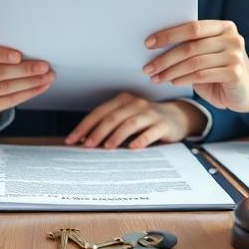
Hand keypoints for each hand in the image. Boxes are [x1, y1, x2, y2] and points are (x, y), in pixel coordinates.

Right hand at [0, 37, 52, 127]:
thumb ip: (1, 49)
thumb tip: (31, 49)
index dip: (1, 54)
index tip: (20, 56)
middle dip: (24, 70)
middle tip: (44, 66)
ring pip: (4, 88)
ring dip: (30, 83)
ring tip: (47, 77)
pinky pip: (8, 101)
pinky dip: (27, 93)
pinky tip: (40, 87)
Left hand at [66, 94, 204, 149]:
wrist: (176, 117)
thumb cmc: (145, 120)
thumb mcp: (127, 118)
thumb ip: (109, 126)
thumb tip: (84, 141)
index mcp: (123, 100)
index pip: (99, 112)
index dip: (84, 126)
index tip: (72, 139)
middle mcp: (135, 104)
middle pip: (113, 118)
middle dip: (97, 132)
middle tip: (87, 146)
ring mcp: (150, 113)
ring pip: (130, 123)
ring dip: (116, 135)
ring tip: (106, 147)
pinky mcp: (163, 124)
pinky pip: (151, 132)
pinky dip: (141, 140)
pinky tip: (133, 148)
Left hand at [143, 20, 248, 111]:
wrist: (247, 91)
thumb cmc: (220, 71)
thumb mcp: (206, 54)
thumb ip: (191, 46)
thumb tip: (155, 46)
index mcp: (224, 27)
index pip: (192, 27)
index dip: (168, 35)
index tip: (148, 44)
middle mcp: (232, 38)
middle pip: (191, 46)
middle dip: (165, 57)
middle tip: (148, 67)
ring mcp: (236, 55)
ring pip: (194, 62)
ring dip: (170, 71)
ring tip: (155, 77)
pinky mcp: (235, 73)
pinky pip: (201, 75)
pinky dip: (183, 79)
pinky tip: (172, 82)